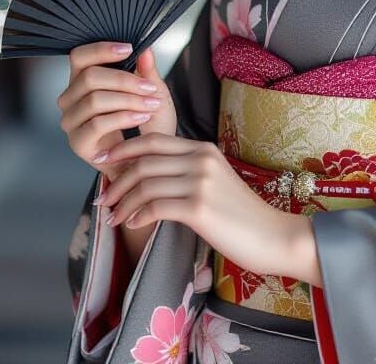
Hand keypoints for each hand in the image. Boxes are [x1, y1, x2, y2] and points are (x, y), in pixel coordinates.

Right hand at [57, 41, 175, 182]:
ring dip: (128, 100)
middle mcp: (72, 99)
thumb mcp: (152, 91)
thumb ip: (147, 71)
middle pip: (89, 77)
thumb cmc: (148, 124)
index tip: (128, 49)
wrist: (149, 157)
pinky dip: (123, 117)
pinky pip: (97, 123)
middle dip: (125, 80)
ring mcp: (72, 122)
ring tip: (150, 104)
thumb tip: (145, 50)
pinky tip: (140, 117)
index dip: (101, 49)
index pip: (80, 56)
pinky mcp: (78, 143)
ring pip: (94, 100)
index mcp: (83, 81)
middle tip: (149, 88)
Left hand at [93, 132, 319, 282]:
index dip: (124, 148)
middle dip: (117, 179)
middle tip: (103, 197)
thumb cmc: (241, 214)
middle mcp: (201, 159)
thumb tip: (149, 177)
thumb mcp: (214, 182)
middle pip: (144, 160)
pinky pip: (156, 206)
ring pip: (146, 184)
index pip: (153, 140)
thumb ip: (187, 172)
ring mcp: (201, 182)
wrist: (273, 235)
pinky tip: (132, 225)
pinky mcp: (200, 207)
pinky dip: (138, 215)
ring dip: (123, 202)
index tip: (104, 161)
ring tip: (113, 217)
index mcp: (203, 149)